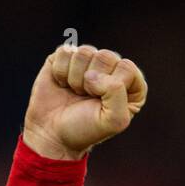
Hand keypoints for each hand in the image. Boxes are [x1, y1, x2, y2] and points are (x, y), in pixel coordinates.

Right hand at [22, 43, 146, 159]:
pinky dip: (60, 71)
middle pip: (106, 56)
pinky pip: (65, 51)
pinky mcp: (66, 57)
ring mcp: (89, 61)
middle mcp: (112, 69)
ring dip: (75, 78)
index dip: (111, 85)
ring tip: (75, 92)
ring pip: (85, 52)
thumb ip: (116, 93)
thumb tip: (91, 74)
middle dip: (92, 82)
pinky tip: (63, 84)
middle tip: (86, 98)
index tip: (101, 103)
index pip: (127, 67)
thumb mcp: (113, 120)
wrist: (53, 134)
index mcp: (131, 85)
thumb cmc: (85, 129)